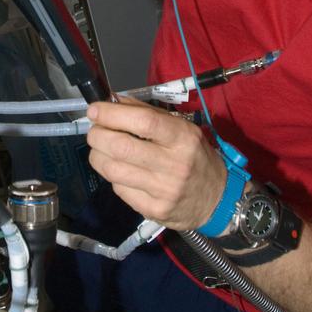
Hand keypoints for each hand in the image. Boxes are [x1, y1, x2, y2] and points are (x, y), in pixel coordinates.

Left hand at [85, 98, 226, 230]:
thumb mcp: (181, 129)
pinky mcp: (154, 210)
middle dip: (97, 135)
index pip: (143, 122)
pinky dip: (112, 176)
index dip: (112, 114)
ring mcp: (164, 190)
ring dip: (98, 156)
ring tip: (101, 150)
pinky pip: (119, 189)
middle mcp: (175, 164)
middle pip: (122, 147)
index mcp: (183, 138)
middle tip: (94, 131)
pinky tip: (120, 171)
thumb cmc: (195, 157)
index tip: (95, 110)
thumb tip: (112, 101)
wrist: (217, 199)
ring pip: (113, 170)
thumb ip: (148, 113)